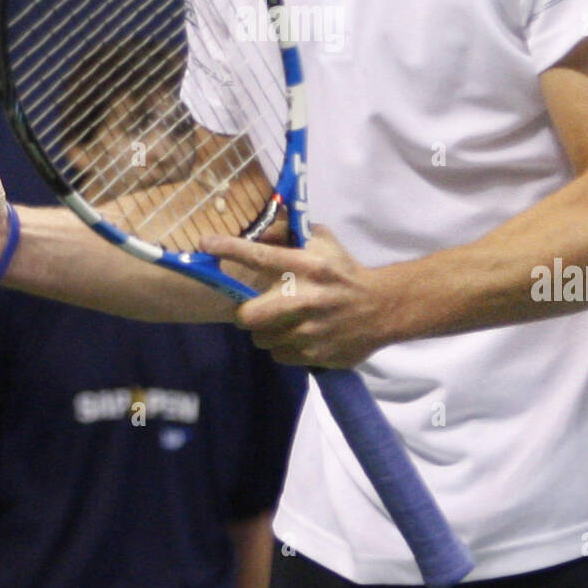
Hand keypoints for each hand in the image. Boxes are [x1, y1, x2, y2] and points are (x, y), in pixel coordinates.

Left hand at [200, 225, 387, 368]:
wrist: (382, 308)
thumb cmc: (344, 272)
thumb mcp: (322, 243)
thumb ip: (290, 234)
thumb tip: (258, 232)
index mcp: (304, 266)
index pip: (258, 255)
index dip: (228, 248)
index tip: (205, 243)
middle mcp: (303, 298)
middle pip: (247, 315)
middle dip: (244, 313)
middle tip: (253, 309)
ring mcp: (308, 330)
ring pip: (260, 338)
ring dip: (265, 330)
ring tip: (283, 321)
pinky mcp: (313, 354)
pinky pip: (278, 354)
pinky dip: (283, 346)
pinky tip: (298, 335)